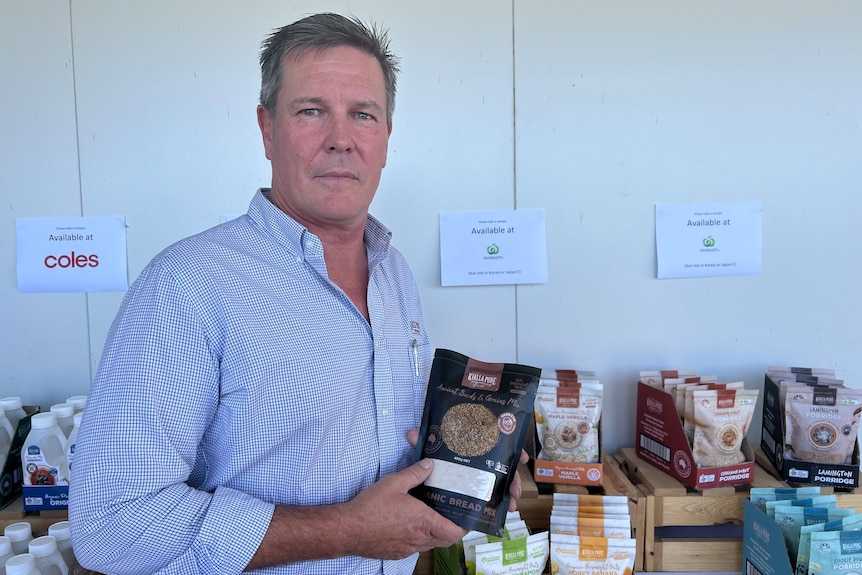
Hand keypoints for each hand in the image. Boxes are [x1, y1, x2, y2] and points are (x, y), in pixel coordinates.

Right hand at [340, 458, 466, 558]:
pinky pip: (414, 548)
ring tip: (429, 518)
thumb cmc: (371, 507)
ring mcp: (407, 549)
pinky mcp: (395, 553)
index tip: (465, 517)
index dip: (463, 527)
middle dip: (451, 530)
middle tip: (449, 516)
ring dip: (433, 534)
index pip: (454, 532)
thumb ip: (415, 473)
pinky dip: (417, 539)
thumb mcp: (395, 483)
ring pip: (429, 544)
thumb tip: (430, 465)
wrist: (348, 530)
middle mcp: (419, 539)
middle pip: (445, 540)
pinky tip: (407, 526)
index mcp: (424, 522)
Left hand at [406, 429, 528, 512]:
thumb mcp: (428, 446)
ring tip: (511, 505)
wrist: (423, 472)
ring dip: (509, 493)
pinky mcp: (474, 491)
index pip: (497, 443)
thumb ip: (422, 440)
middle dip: (513, 479)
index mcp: (472, 446)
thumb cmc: (431, 454)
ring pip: (501, 483)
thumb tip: (412, 433)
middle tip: (515, 491)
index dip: (511, 449)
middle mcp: (480, 460)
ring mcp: (479, 476)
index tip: (521, 458)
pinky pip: (490, 497)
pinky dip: (497, 504)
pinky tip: (501, 512)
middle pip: (503, 467)